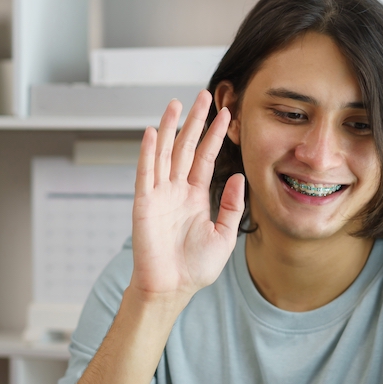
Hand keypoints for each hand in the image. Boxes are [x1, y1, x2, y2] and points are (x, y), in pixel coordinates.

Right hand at [128, 91, 245, 303]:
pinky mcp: (144, 203)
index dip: (214, 136)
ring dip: (168, 128)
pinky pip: (146, 173)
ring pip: (164, 153)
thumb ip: (232, 206)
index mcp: (195, 197)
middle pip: (185, 147)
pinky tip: (151, 132)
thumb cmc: (195, 268)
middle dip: (194, 121)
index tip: (227, 114)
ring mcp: (159, 195)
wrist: (172, 288)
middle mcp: (176, 191)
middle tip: (202, 96)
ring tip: (175, 103)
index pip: (205, 158)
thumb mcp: (224, 235)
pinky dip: (147, 152)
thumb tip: (238, 176)